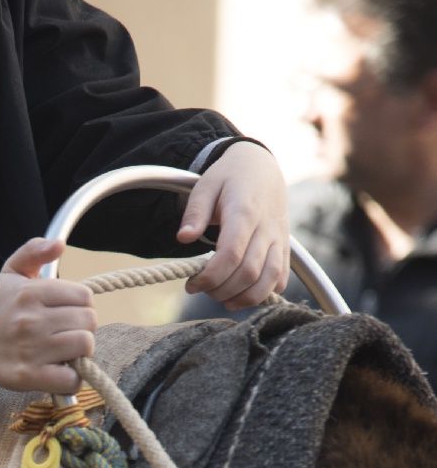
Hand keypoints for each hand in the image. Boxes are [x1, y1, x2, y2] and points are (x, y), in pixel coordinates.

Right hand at [0, 238, 96, 392]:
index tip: (67, 310)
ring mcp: (32, 350)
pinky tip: (60, 370)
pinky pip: (71, 379)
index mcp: (30, 293)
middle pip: (88, 320)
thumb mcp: (12, 272)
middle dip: (82, 326)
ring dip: (79, 350)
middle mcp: (31, 321)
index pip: (84, 295)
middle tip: (66, 330)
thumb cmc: (1, 308)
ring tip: (64, 349)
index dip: (80, 304)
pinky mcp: (30, 377)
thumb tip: (59, 244)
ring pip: (84, 345)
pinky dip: (71, 378)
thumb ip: (34, 251)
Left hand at [178, 142, 289, 308]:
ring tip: (222, 299)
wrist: (261, 168)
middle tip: (202, 290)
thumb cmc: (228, 178)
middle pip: (249, 272)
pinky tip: (242, 294)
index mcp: (244, 212)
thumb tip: (183, 238)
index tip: (191, 284)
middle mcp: (267, 227)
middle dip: (222, 290)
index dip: (210, 276)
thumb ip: (195, 212)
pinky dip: (264, 294)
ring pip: (270, 279)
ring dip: (244, 298)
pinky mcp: (285, 248)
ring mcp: (279, 239)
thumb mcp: (205, 186)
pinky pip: (281, 278)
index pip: (231, 254)